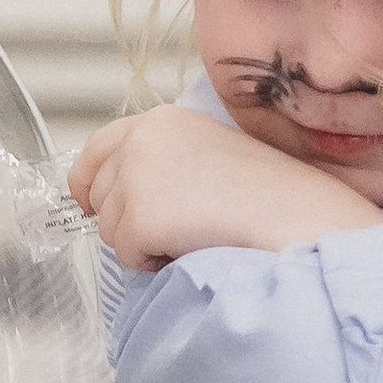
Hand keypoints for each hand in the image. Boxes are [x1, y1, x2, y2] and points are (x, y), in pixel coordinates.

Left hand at [67, 103, 376, 268]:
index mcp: (161, 120)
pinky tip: (192, 246)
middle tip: (181, 224)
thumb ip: (163, 162)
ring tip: (194, 232)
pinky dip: (154, 263)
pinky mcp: (141, 217)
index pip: (97, 148)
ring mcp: (137, 177)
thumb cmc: (269, 195)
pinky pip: (127, 257)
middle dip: (126, 218)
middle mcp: (142, 139)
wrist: (295, 217)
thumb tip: (118, 194)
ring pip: (108, 229)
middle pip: (98, 194)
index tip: (87, 201)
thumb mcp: (209, 155)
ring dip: (143, 243)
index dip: (88, 180)